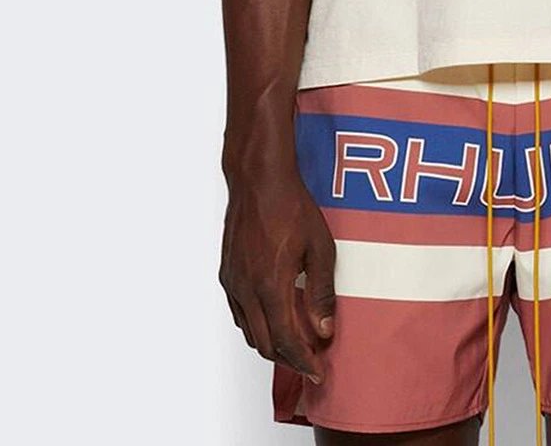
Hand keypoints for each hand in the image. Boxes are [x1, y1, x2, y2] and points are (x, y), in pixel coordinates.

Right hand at [219, 171, 336, 382]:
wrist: (258, 179)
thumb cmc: (291, 206)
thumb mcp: (320, 248)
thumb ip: (321, 292)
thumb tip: (323, 330)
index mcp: (270, 286)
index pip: (287, 341)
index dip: (304, 361)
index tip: (318, 371)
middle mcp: (246, 289)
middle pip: (265, 344)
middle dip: (289, 359)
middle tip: (311, 360)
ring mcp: (233, 282)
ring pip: (249, 331)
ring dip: (272, 344)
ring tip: (296, 343)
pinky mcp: (227, 273)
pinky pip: (240, 313)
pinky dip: (257, 326)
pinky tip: (274, 318)